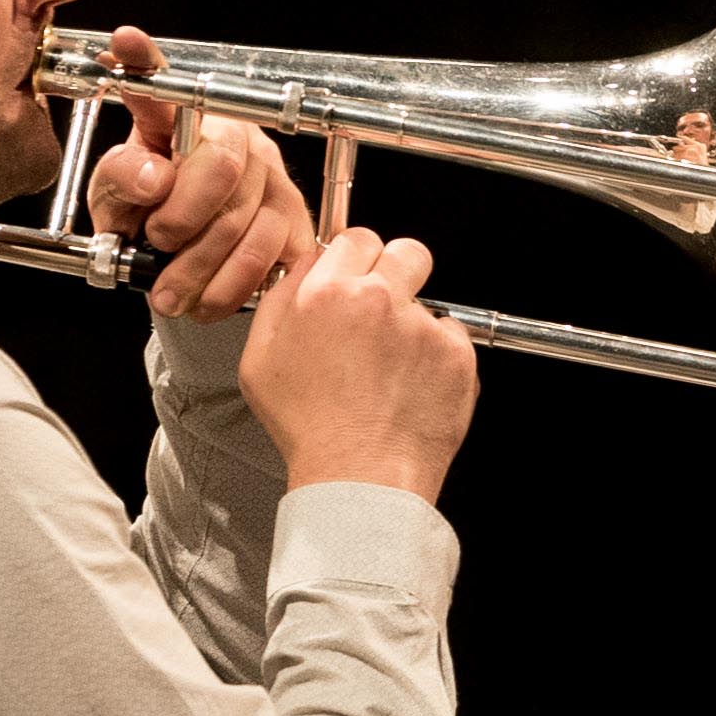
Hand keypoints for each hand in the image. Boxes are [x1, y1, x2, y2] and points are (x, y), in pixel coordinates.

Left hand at [86, 26, 311, 320]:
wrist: (186, 266)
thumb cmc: (148, 219)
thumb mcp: (115, 202)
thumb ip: (120, 181)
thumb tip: (154, 176)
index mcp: (179, 120)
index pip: (162, 83)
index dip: (143, 61)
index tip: (125, 42)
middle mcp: (235, 137)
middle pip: (222, 166)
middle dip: (182, 218)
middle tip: (157, 242)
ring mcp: (273, 178)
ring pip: (246, 223)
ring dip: (199, 269)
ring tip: (169, 292)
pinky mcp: (296, 223)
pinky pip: (269, 258)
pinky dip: (228, 288)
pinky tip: (204, 296)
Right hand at [236, 225, 479, 499]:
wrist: (360, 477)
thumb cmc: (310, 428)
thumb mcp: (260, 359)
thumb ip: (282, 298)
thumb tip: (306, 266)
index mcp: (326, 293)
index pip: (355, 237)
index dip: (356, 259)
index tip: (357, 278)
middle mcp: (378, 299)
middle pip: (404, 251)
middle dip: (396, 272)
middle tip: (384, 310)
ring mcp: (421, 324)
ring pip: (426, 300)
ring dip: (413, 322)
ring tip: (390, 367)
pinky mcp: (455, 352)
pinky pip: (451, 336)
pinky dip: (436, 357)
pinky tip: (410, 386)